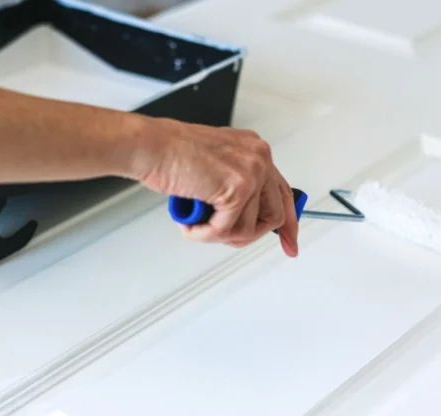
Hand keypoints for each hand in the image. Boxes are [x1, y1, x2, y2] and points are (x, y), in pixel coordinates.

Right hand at [129, 117, 298, 256]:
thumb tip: (244, 217)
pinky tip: (189, 223)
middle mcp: (259, 158)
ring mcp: (251, 172)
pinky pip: (226, 230)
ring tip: (195, 223)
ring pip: (248, 229)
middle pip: (273, 216)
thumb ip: (235, 187)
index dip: (288, 223)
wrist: (151, 147)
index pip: (283, 193)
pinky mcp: (237, 189)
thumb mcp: (214, 168)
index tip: (290, 243)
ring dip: (217, 234)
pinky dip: (204, 234)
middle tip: (223, 238)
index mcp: (255, 150)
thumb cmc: (170, 155)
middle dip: (246, 236)